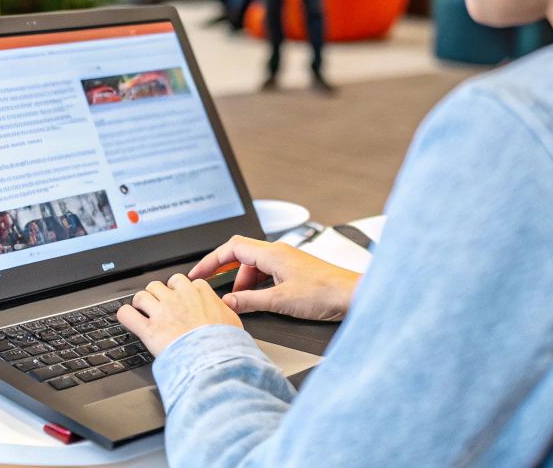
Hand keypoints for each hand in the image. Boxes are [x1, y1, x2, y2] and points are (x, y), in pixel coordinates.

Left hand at [116, 274, 239, 354]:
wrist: (215, 362)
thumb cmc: (226, 344)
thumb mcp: (234, 322)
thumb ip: (225, 310)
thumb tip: (225, 307)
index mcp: (199, 293)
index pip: (184, 282)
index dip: (180, 291)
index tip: (180, 299)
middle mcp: (178, 298)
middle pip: (160, 284)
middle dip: (158, 294)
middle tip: (161, 307)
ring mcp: (162, 312)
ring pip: (142, 295)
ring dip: (141, 303)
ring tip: (144, 312)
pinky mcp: (149, 330)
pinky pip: (127, 314)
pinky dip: (125, 315)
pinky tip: (128, 318)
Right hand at [190, 234, 359, 321]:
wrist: (354, 296)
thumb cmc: (325, 292)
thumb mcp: (280, 301)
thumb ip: (250, 301)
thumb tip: (227, 302)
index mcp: (272, 253)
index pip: (231, 248)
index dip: (211, 260)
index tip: (199, 274)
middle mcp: (279, 253)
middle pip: (241, 257)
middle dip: (227, 276)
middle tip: (219, 294)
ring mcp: (288, 262)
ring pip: (255, 267)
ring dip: (245, 285)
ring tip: (244, 304)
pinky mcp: (295, 272)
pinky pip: (268, 274)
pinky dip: (259, 287)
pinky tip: (262, 302)